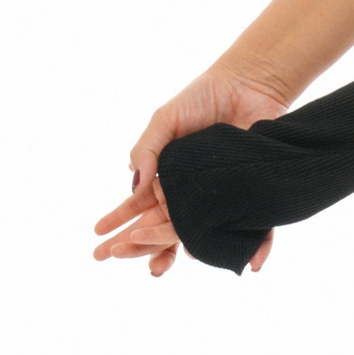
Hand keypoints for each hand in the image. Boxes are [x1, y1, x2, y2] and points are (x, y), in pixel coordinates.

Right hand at [94, 65, 289, 276]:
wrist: (247, 84)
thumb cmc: (202, 98)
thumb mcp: (164, 120)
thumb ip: (147, 149)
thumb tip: (133, 185)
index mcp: (168, 176)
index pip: (140, 207)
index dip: (120, 225)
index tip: (100, 241)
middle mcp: (191, 192)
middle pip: (161, 226)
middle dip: (135, 245)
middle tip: (111, 258)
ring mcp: (219, 196)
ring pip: (199, 234)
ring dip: (177, 252)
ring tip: (156, 269)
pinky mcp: (250, 195)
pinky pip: (253, 226)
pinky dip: (253, 246)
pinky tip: (249, 265)